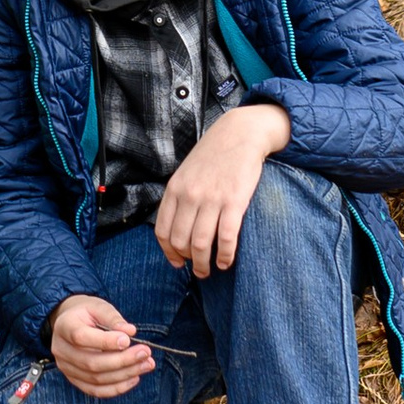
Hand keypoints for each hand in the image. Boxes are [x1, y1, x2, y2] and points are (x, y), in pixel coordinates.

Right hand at [47, 295, 155, 396]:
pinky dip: (116, 388)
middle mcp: (61, 350)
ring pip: (96, 379)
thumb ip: (113, 318)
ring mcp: (66, 368)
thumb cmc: (87, 313)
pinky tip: (134, 378)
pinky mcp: (74, 380)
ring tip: (146, 365)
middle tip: (145, 353)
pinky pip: (96, 390)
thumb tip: (130, 332)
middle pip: (91, 362)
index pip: (81, 338)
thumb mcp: (99, 306)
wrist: (70, 323)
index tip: (128, 340)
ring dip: (124, 375)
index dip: (105, 341)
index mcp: (65, 326)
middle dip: (122, 360)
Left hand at [153, 101, 289, 273]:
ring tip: (210, 270)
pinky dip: (224, 256)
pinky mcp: (234, 201)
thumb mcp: (186, 172)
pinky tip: (226, 261)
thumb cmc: (213, 155)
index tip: (178, 262)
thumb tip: (178, 230)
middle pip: (180, 241)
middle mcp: (189, 195)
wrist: (240, 133)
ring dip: (204, 265)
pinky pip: (226, 238)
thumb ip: (180, 197)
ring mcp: (211, 198)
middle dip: (188, 262)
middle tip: (198, 270)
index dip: (169, 253)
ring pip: (200, 244)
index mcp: (175, 189)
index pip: (163, 231)